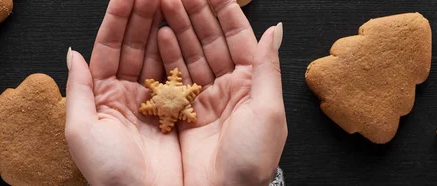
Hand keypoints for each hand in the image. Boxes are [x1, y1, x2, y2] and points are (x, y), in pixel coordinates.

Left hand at [64, 0, 182, 184]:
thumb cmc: (109, 172)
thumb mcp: (81, 131)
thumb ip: (77, 89)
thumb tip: (72, 53)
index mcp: (103, 96)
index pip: (109, 47)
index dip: (118, 19)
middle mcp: (128, 94)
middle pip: (134, 45)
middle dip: (141, 15)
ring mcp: (155, 100)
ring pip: (156, 54)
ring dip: (160, 25)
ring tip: (167, 0)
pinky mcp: (176, 110)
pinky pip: (176, 74)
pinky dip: (178, 51)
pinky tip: (178, 30)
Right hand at [159, 0, 286, 184]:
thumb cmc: (252, 160)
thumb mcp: (268, 112)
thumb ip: (268, 67)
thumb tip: (275, 29)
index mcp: (251, 83)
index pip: (238, 37)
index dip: (224, 11)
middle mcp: (227, 86)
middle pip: (210, 40)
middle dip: (195, 13)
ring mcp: (202, 96)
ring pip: (190, 52)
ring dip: (179, 26)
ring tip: (165, 3)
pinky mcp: (182, 110)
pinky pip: (174, 75)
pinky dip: (167, 53)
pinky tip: (161, 34)